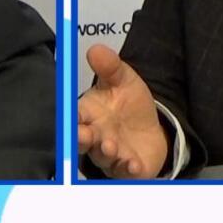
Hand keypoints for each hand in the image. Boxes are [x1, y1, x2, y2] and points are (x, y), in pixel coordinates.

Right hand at [77, 44, 169, 178]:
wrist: (152, 129)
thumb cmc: (129, 104)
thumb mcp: (123, 80)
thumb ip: (110, 66)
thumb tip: (96, 49)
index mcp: (88, 115)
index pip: (73, 117)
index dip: (70, 118)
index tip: (70, 116)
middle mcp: (95, 138)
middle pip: (82, 141)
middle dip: (81, 139)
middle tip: (84, 134)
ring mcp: (110, 156)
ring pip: (103, 157)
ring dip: (105, 153)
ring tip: (110, 146)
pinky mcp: (127, 170)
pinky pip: (125, 173)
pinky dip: (128, 170)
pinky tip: (133, 164)